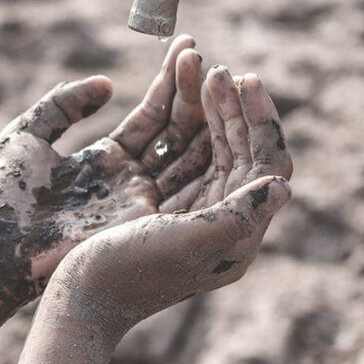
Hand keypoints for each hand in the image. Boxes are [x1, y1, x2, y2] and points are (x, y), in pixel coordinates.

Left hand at [0, 36, 212, 285]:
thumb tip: (107, 84)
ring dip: (203, 115)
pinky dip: (205, 151)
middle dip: (191, 92)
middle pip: (176, 130)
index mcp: (110, 159)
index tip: (186, 46)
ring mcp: (144, 199)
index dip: (169, 82)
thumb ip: (64, 104)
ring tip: (215, 74)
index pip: (151, 115)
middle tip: (201, 54)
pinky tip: (218, 117)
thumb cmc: (4, 195)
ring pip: (188, 151)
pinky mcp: (146, 220)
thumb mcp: (27, 134)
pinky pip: (187, 181)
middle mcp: (134, 179)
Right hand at [49, 70, 293, 326]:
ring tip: (194, 61)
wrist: (78, 302)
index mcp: (236, 233)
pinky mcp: (156, 199)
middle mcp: (218, 218)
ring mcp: (187, 207)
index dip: (262, 120)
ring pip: (208, 143)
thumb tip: (284, 186)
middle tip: (219, 69)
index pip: (266, 165)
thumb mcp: (187, 243)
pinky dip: (176, 115)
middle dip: (231, 105)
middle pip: (239, 149)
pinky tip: (173, 86)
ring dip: (204, 103)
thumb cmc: (128, 275)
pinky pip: (177, 149)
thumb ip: (238, 216)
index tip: (246, 78)